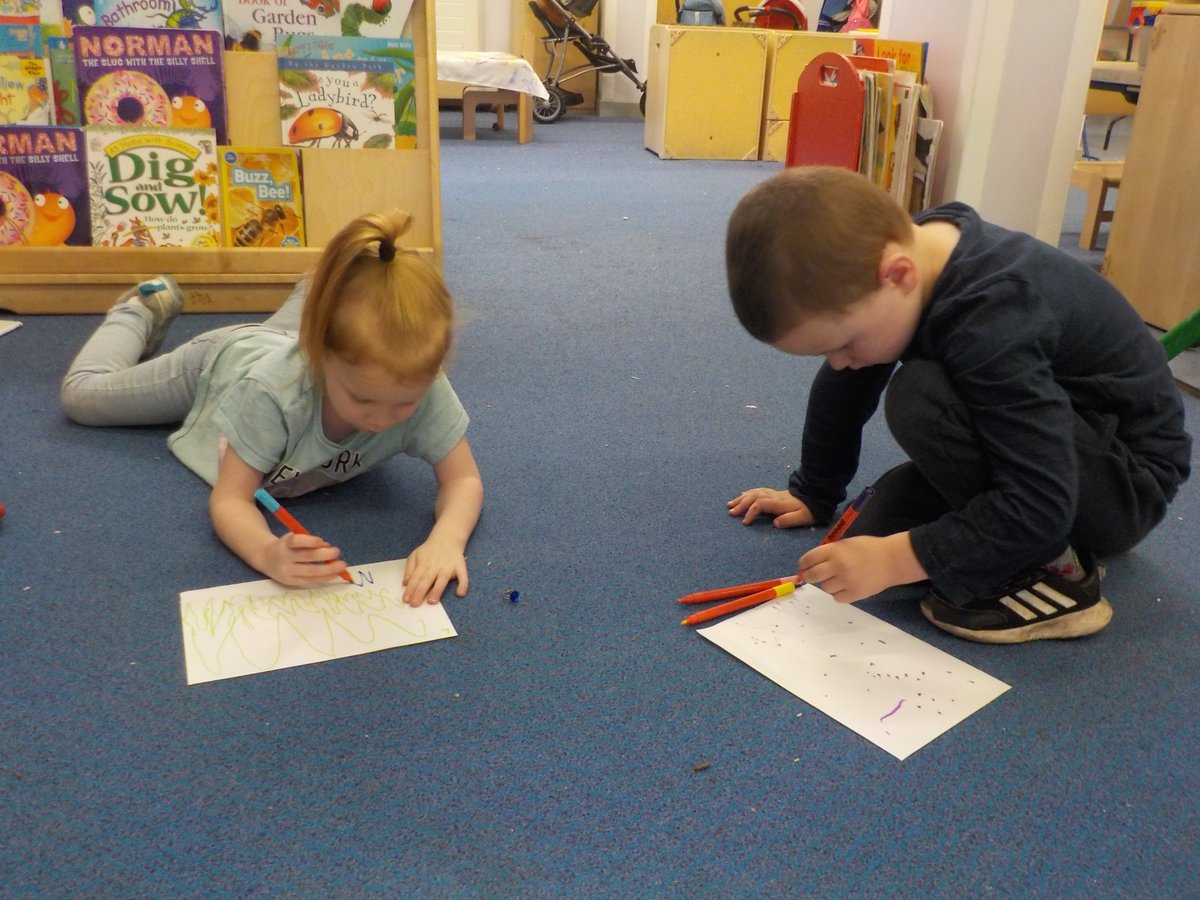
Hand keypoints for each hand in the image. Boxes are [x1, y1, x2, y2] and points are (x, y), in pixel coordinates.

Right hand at [263, 531, 349, 587]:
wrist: (265, 558)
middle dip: (325, 555)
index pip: (296, 541)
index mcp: (285, 543)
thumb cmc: (286, 546)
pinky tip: (334, 575)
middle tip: (337, 552)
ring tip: (341, 565)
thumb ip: (309, 541)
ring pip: (311, 572)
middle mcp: (285, 558)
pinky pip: (309, 581)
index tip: (321, 541)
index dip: (310, 541)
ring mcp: (287, 572)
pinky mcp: (291, 582)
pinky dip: (324, 578)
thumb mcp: (293, 538)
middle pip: (307, 557)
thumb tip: (328, 547)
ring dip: (329, 569)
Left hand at [402, 536, 468, 605]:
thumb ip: (409, 569)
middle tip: (414, 604)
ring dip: (437, 590)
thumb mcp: (415, 555)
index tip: (406, 600)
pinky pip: (463, 577)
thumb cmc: (429, 550)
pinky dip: (463, 585)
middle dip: (420, 592)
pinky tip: (460, 594)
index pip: (415, 578)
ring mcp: (449, 567)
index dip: (410, 589)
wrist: (447, 537)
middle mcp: (435, 567)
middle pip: (426, 580)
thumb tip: (405, 583)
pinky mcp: (460, 567)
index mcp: (423, 564)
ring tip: (431, 601)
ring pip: (442, 580)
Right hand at [727, 488, 814, 527]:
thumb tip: (775, 523)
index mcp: (778, 503)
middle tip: (731, 513)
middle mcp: (773, 496)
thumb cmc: (808, 510)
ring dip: (741, 499)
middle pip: (753, 497)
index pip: (760, 504)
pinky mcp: (773, 493)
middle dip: (741, 504)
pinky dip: (747, 493)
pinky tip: (742, 495)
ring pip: (753, 493)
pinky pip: (757, 490)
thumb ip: (788, 520)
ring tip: (730, 504)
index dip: (751, 512)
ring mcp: (772, 493)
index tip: (745, 522)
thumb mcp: (802, 518)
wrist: (814, 497)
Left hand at [798, 534, 925, 603]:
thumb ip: (829, 552)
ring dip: (828, 584)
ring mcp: (846, 582)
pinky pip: (837, 598)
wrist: (892, 560)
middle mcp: (837, 566)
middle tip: (812, 576)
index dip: (804, 564)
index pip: (808, 559)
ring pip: (825, 588)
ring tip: (838, 578)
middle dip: (809, 576)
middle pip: (812, 576)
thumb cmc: (868, 548)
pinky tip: (846, 586)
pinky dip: (839, 593)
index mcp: (834, 550)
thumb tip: (810, 564)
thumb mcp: (846, 544)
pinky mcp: (855, 594)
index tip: (804, 566)